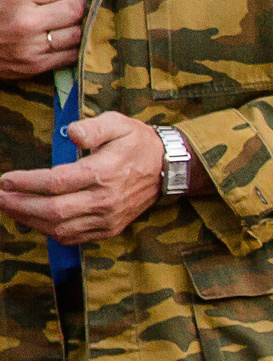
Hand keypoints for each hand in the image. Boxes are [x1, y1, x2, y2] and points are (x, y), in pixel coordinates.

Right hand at [0, 0, 86, 82]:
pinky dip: (79, 46)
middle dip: (88, 3)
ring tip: (89, 16)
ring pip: (79, 34)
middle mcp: (28, 22)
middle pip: (78, 10)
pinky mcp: (35, 67)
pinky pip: (70, 56)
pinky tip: (78, 35)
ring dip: (86, 25)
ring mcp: (33, 47)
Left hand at [0, 112, 168, 244]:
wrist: (168, 168)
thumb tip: (71, 132)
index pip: (55, 183)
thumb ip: (92, 127)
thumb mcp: (117, 123)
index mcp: (103, 174)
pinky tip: (33, 221)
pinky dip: (49, 232)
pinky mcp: (109, 228)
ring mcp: (108, 218)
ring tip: (9, 208)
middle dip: (19, 205)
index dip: (26, 183)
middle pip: (53, 211)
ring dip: (30, 221)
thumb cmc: (137, 142)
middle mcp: (104, 201)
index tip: (6, 179)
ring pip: (61, 228)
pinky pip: (74, 237)